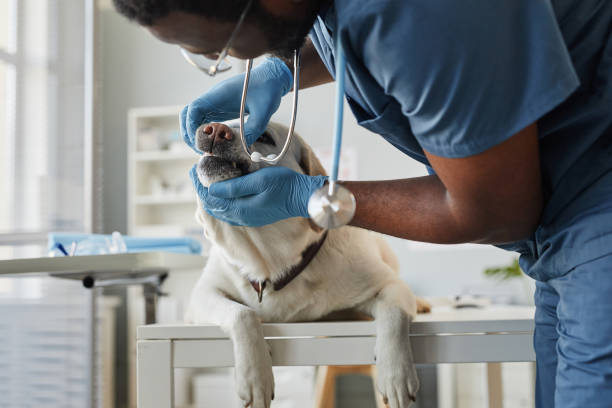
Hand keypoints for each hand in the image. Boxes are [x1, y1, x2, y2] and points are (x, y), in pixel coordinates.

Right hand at [181, 58, 292, 152]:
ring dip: (195, 133)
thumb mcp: (264, 111)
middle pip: (188, 114)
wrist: (273, 78)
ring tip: (207, 149)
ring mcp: (215, 102)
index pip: (193, 109)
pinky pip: (205, 119)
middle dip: (189, 133)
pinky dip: (205, 132)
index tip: (201, 143)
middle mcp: (213, 98)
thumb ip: (253, 129)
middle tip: (201, 150)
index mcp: (219, 95)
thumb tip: (242, 148)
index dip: (191, 127)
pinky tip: (214, 143)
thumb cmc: (268, 89)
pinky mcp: (221, 107)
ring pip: (194, 117)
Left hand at [190, 165, 326, 226]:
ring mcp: (247, 218)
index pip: (211, 199)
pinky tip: (223, 191)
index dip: (199, 184)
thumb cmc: (284, 185)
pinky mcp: (254, 216)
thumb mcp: (258, 181)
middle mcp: (241, 217)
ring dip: (212, 196)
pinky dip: (222, 201)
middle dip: (202, 190)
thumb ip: (234, 187)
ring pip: (221, 210)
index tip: (193, 169)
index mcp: (240, 209)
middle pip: (213, 205)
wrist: (303, 197)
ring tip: (206, 180)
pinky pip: (231, 211)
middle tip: (196, 172)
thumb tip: (211, 188)